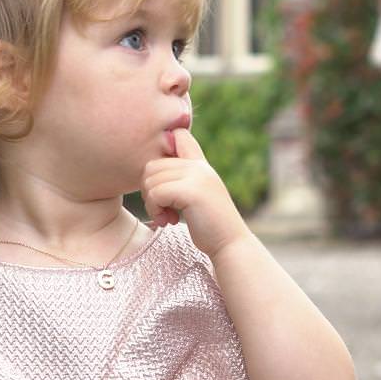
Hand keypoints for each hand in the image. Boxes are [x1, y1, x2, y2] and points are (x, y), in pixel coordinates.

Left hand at [141, 128, 250, 259]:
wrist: (231, 245)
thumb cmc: (210, 226)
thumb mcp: (197, 196)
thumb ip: (182, 180)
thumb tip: (149, 172)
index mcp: (201, 165)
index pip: (179, 134)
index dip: (163, 151)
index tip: (167, 184)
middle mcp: (200, 166)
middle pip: (151, 166)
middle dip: (150, 191)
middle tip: (163, 210)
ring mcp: (198, 176)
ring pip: (150, 180)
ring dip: (152, 203)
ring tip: (167, 217)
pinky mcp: (192, 191)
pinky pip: (156, 193)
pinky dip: (156, 209)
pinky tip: (169, 221)